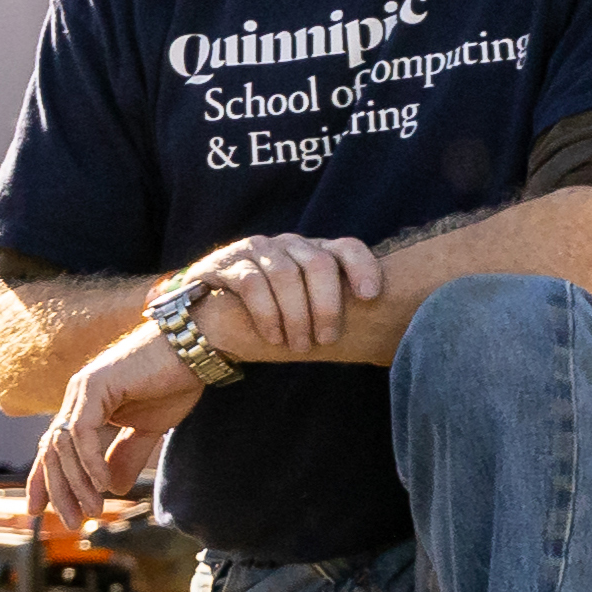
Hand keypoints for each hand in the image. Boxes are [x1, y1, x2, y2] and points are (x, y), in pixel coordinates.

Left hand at [32, 327, 205, 524]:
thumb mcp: (148, 429)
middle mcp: (77, 397)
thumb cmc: (175, 381)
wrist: (197, 348)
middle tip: (72, 522)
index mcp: (85, 406)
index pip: (54, 448)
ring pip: (64, 444)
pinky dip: (89, 460)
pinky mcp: (96, 384)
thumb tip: (115, 489)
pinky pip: (83, 431)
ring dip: (77, 482)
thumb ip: (127, 455)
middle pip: (52, 450)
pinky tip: (102, 484)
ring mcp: (82, 389)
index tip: (36, 511)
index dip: (43, 479)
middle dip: (59, 490)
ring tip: (93, 509)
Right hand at [191, 236, 378, 366]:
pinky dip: (266, 314)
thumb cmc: (270, 312)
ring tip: (298, 345)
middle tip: (326, 339)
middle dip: (326, 305)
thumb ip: (333, 309)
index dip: (362, 268)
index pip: (347, 248)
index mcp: (315, 251)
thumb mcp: (304, 304)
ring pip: (286, 275)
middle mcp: (290, 244)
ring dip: (295, 315)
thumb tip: (383, 347)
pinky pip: (252, 285)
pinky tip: (273, 336)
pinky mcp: (228, 263)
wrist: (208, 309)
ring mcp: (258, 250)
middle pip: (319, 264)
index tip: (370, 297)